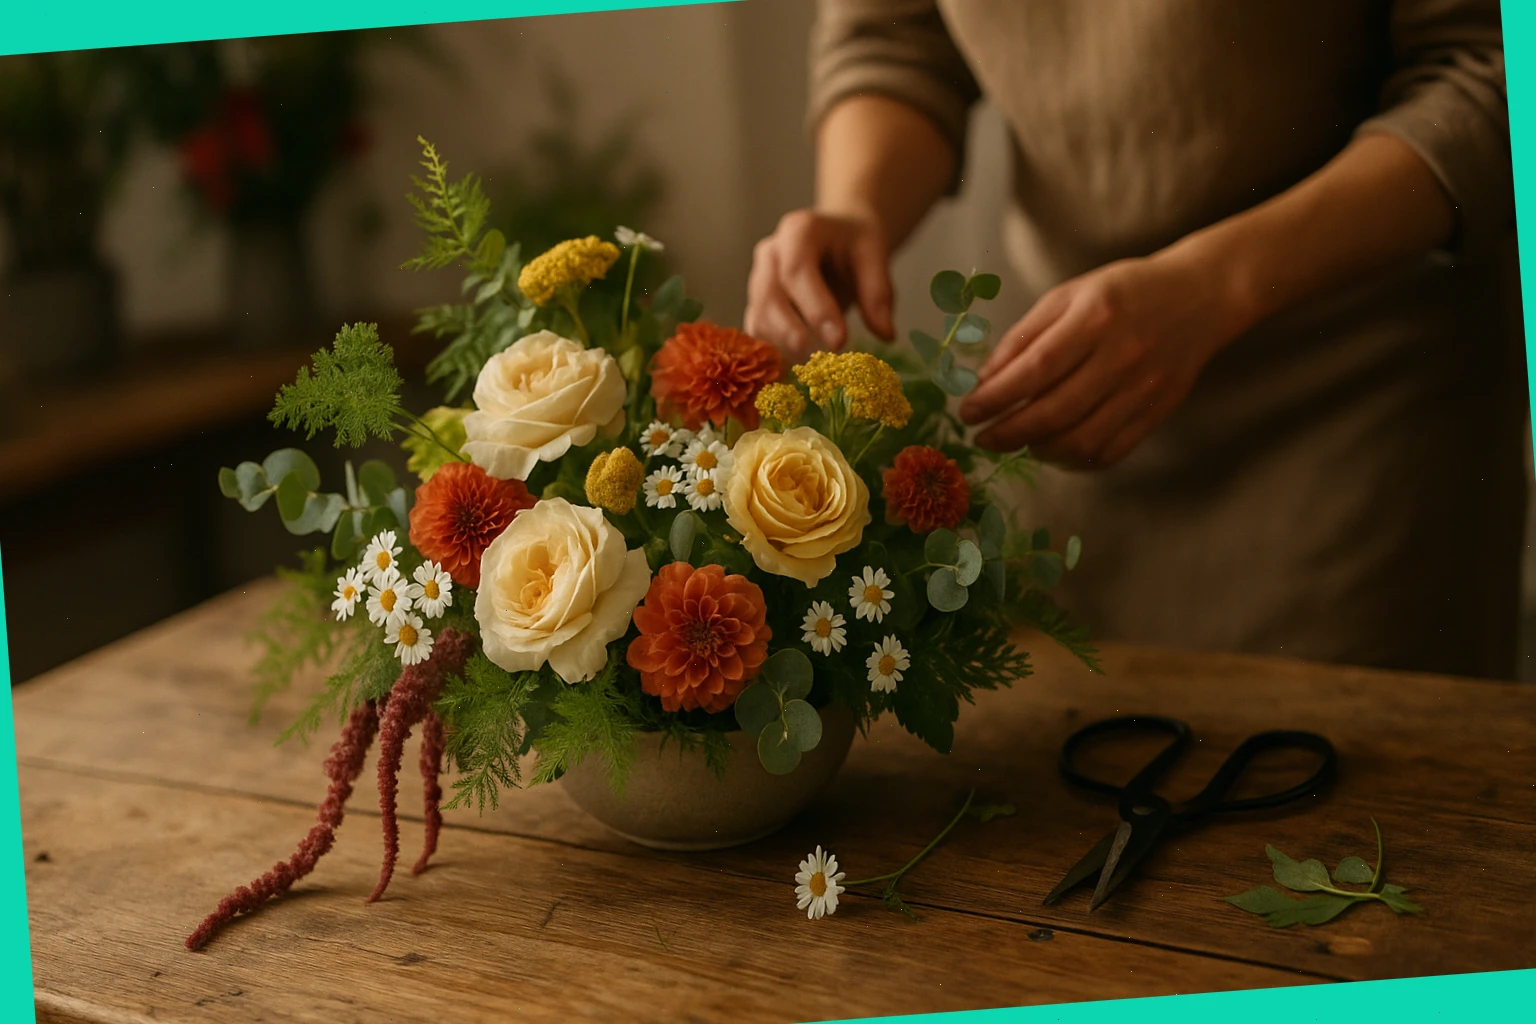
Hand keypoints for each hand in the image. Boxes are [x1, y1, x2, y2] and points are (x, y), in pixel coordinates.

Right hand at [745, 208, 895, 359]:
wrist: (838, 235)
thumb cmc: (854, 243)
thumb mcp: (874, 255)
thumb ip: (878, 292)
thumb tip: (885, 335)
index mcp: (799, 231)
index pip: (797, 271)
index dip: (815, 308)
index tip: (839, 341)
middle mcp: (771, 252)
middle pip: (768, 295)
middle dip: (789, 332)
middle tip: (815, 360)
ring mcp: (759, 277)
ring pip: (759, 316)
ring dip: (781, 345)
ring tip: (812, 365)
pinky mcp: (757, 301)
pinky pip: (758, 328)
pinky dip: (773, 350)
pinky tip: (796, 365)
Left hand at [957, 255, 1252, 467]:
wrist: (1200, 297)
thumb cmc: (1124, 292)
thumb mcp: (1069, 295)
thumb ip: (1025, 336)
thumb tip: (984, 380)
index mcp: (1095, 318)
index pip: (1035, 370)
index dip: (995, 397)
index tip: (967, 411)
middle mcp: (1122, 356)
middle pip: (1055, 412)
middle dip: (1008, 432)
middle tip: (983, 437)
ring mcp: (1144, 389)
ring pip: (1081, 440)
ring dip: (1037, 450)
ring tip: (1017, 442)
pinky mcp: (1158, 412)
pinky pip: (1110, 452)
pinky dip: (1074, 460)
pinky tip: (1053, 450)